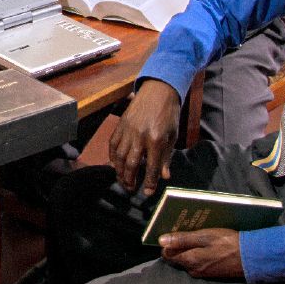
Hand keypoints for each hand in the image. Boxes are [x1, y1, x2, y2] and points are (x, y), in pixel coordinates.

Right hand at [109, 79, 180, 193]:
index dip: (150, 182)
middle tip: (131, 189)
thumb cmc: (168, 114)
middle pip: (131, 165)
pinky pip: (113, 145)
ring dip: (119, 172)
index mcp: (156, 140)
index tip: (148, 193)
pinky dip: (112, 157)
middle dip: (130, 180)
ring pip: (119, 157)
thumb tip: (165, 176)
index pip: (152, 167)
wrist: (158, 90)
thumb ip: (166, 157)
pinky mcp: (120, 125)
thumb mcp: (172, 136)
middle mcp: (140, 137)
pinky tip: (115, 165)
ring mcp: (128, 130)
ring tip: (123, 181)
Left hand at [160, 229, 243, 278]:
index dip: (167, 242)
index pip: (166, 254)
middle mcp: (193, 270)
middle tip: (184, 229)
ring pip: (187, 260)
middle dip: (177, 245)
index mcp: (189, 260)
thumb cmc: (227, 243)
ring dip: (188, 249)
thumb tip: (161, 241)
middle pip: (176, 257)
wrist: (251, 257)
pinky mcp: (210, 272)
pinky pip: (197, 262)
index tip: (172, 231)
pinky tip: (204, 244)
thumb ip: (182, 239)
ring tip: (195, 234)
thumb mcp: (205, 237)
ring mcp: (202, 273)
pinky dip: (197, 253)